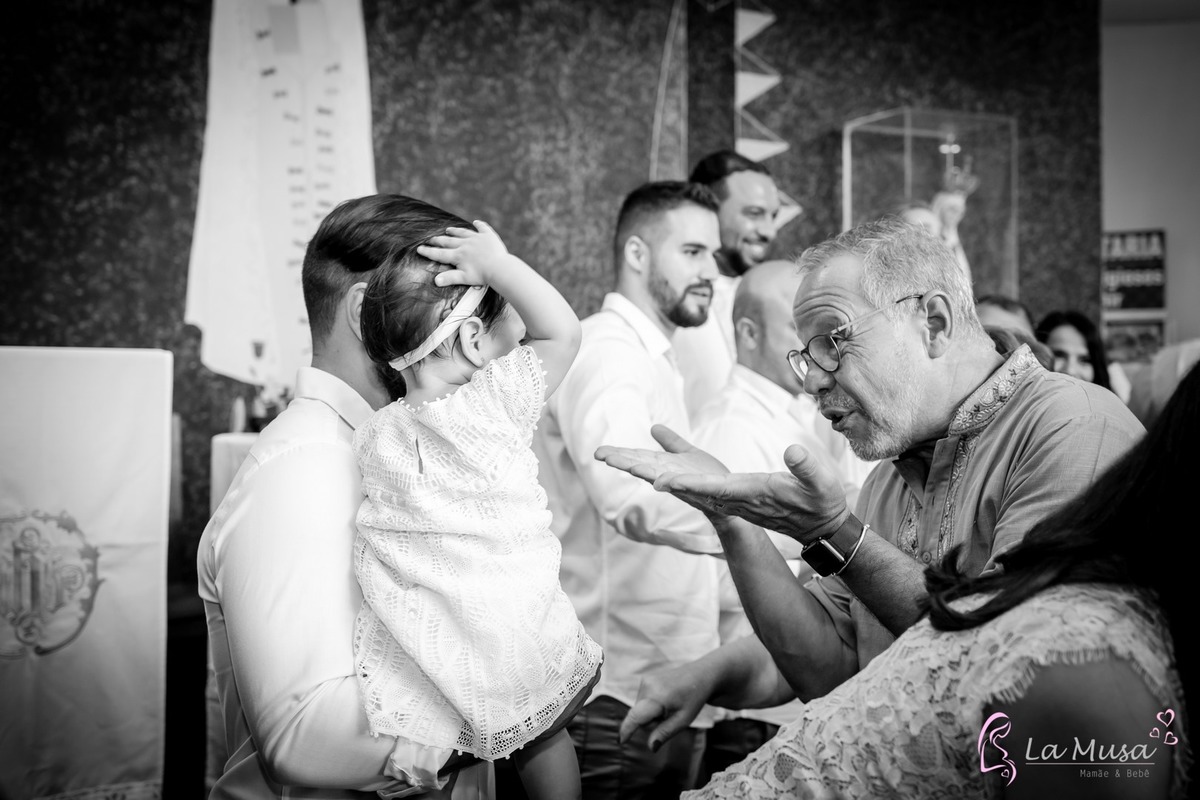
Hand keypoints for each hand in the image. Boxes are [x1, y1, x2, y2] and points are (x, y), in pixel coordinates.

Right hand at [418, 220, 509, 287]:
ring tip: (448, 230)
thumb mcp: (464, 278)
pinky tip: (476, 222)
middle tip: (430, 239)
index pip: (440, 253)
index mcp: (458, 255)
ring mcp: (477, 239)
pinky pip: (483, 228)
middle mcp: (465, 244)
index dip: (429, 252)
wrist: (500, 268)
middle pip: (449, 241)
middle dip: (438, 240)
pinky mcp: (488, 236)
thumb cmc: (482, 275)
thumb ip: (449, 278)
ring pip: (463, 233)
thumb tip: (435, 280)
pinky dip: (479, 225)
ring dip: (455, 231)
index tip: (419, 248)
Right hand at [595, 425, 731, 519]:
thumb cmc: (708, 476)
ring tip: (621, 464)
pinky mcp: (695, 490)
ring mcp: (680, 484)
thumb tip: (653, 427)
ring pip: (655, 477)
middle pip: (640, 466)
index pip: (638, 458)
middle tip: (600, 454)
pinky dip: (669, 484)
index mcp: (664, 465)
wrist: (729, 496)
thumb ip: (671, 442)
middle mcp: (667, 475)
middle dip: (621, 461)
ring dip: (638, 470)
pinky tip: (657, 482)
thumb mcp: (687, 453)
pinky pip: (681, 486)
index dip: (620, 454)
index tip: (599, 451)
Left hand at [597, 425, 848, 542]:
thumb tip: (792, 452)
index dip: (687, 483)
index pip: (713, 489)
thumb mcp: (821, 484)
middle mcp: (731, 499)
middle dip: (651, 473)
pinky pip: (694, 479)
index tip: (661, 480)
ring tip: (619, 459)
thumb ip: (807, 468)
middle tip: (615, 460)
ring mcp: (727, 498)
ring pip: (683, 483)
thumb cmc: (822, 503)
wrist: (819, 526)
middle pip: (685, 485)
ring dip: (653, 470)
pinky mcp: (728, 493)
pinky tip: (656, 454)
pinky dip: (673, 469)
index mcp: (750, 495)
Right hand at [618, 662, 713, 751]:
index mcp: (658, 696)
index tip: (621, 741)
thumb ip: (665, 733)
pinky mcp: (646, 679)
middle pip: (639, 717)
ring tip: (670, 705)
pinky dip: (651, 705)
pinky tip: (666, 699)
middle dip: (652, 722)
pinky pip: (642, 701)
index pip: (636, 716)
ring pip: (640, 710)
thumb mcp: (683, 720)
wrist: (701, 675)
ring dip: (652, 713)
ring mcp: (646, 680)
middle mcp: (648, 686)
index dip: (627, 729)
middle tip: (670, 715)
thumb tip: (650, 747)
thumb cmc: (694, 698)